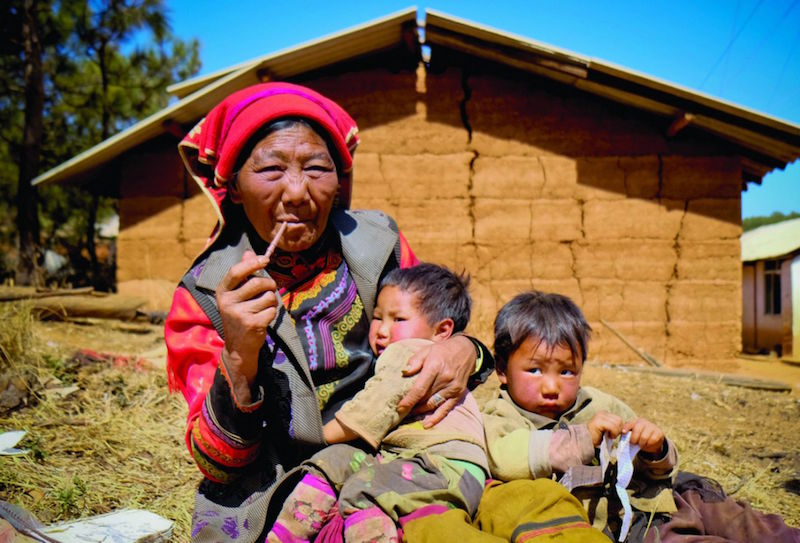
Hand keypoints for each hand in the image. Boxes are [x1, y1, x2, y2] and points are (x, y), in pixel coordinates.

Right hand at [216, 250, 277, 401]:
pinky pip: (272, 311)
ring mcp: (239, 314)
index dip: (252, 264)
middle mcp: (227, 302)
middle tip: (270, 290)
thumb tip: (249, 252)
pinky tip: (264, 320)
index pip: (236, 271)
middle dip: (269, 285)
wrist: (238, 348)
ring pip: (268, 297)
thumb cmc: (240, 316)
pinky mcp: (252, 324)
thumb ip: (243, 274)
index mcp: (222, 292)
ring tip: (263, 309)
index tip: (265, 260)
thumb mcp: (237, 296)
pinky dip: (272, 314)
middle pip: (257, 283)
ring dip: (272, 302)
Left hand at [396, 335, 473, 427]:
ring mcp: (453, 387)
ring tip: (409, 415)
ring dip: (420, 412)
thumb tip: (404, 372)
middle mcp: (445, 378)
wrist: (466, 350)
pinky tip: (426, 424)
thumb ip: (414, 361)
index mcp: (435, 367)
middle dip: (412, 406)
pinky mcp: (458, 394)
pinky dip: (436, 418)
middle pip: (425, 398)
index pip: (420, 388)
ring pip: (433, 404)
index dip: (409, 400)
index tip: (399, 408)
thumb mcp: (427, 350)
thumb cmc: (442, 351)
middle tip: (401, 412)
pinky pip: (446, 409)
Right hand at [587, 411, 622, 445]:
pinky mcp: (599, 421)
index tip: (615, 434)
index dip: (619, 428)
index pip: (618, 418)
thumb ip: (614, 426)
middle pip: (619, 420)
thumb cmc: (597, 437)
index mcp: (605, 414)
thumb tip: (625, 428)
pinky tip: (608, 436)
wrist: (585, 441)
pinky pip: (612, 426)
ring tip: (609, 436)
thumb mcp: (608, 429)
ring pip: (617, 423)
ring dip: (615, 432)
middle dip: (618, 430)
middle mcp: (602, 413)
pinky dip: (613, 433)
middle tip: (612, 436)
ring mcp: (600, 416)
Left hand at [623, 417, 665, 454]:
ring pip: (644, 436)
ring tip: (641, 444)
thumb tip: (622, 436)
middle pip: (637, 429)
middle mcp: (644, 422)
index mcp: (636, 421)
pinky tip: (648, 444)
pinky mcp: (659, 432)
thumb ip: (627, 435)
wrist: (653, 441)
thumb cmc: (639, 438)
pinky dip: (649, 444)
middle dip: (634, 438)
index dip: (626, 427)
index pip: (630, 423)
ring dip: (641, 443)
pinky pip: (653, 439)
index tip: (623, 432)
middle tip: (634, 443)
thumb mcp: (632, 435)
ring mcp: (652, 426)